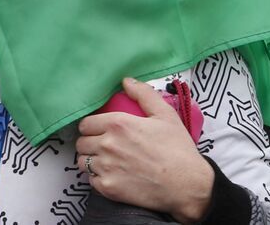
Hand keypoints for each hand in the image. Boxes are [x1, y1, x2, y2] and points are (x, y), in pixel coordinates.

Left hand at [75, 78, 214, 223]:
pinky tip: (112, 175)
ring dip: (91, 160)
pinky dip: (98, 178)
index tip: (99, 130)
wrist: (187, 185)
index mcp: (118, 124)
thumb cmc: (178, 149)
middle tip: (103, 146)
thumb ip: (144, 94)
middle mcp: (108, 145)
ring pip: (82, 162)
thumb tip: (126, 81)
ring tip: (106, 161)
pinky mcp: (108, 188)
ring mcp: (106, 168)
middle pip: (81, 142)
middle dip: (90, 142)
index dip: (91, 126)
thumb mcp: (165, 115)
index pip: (85, 123)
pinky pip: (91, 180)